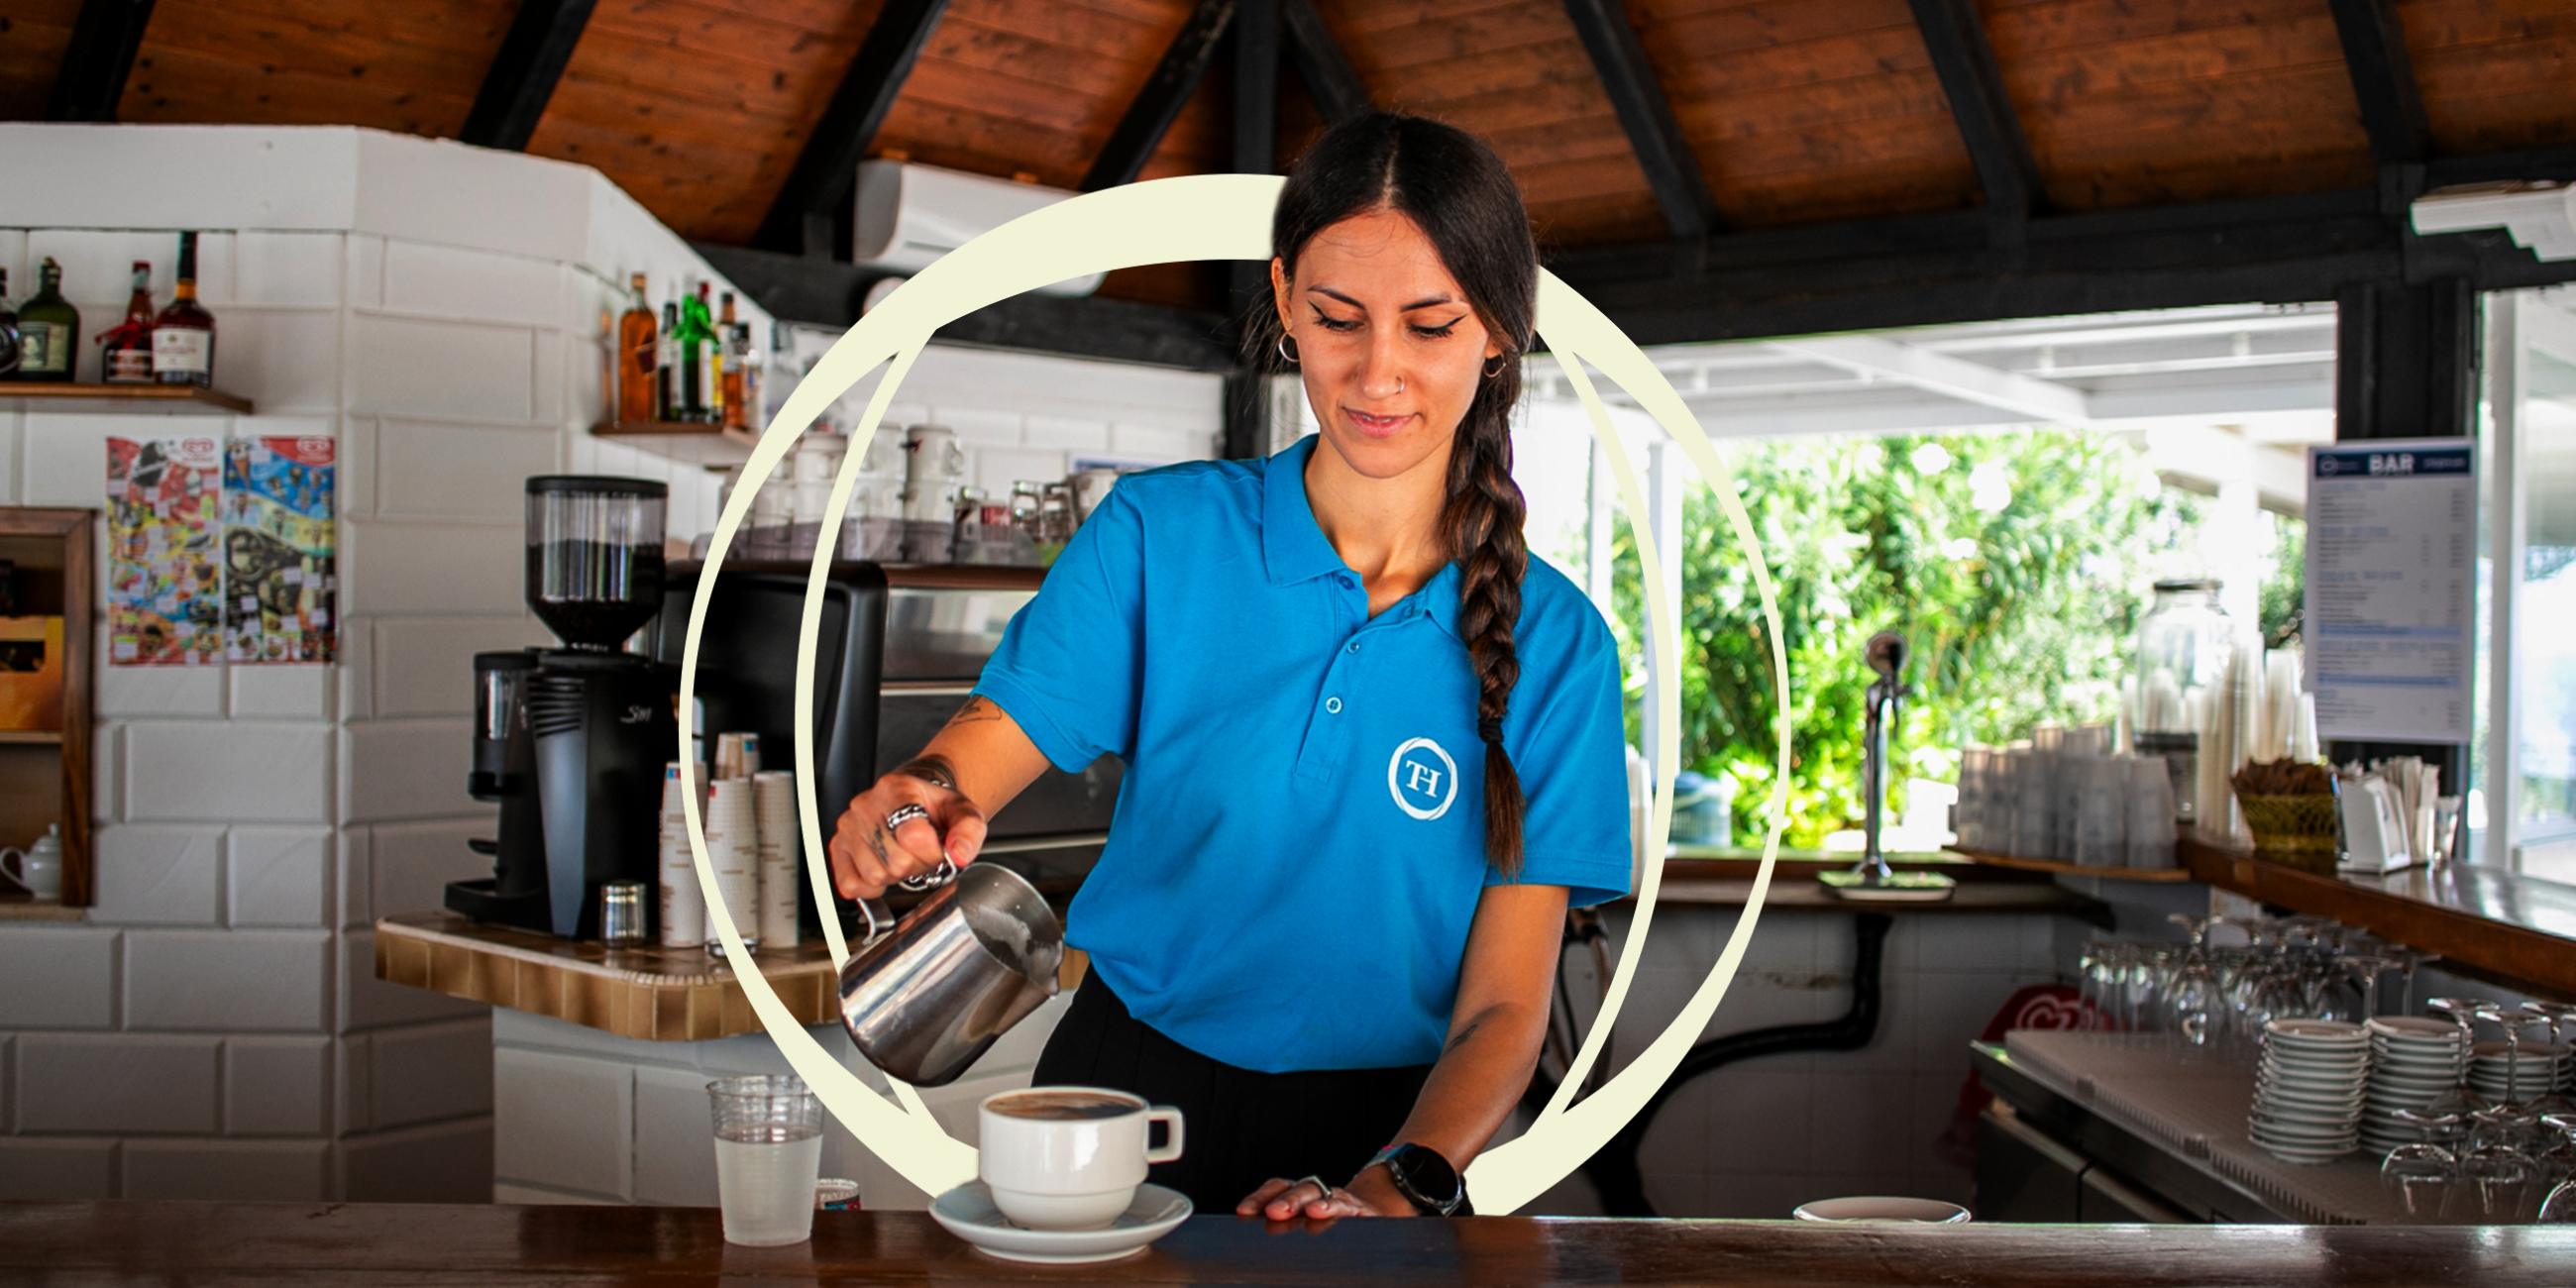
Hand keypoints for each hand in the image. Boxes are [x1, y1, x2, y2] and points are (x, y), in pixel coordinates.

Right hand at [826, 767, 985, 900]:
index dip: (932, 852)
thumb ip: (969, 830)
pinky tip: (883, 870)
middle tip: (920, 854)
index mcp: (897, 789)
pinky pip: (850, 884)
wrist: (915, 801)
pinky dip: (870, 886)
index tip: (938, 848)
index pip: (913, 835)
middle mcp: (866, 805)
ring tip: (902, 857)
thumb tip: (959, 855)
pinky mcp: (838, 847)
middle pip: (895, 861)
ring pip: (874, 875)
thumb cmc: (935, 808)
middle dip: (916, 865)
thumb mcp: (962, 812)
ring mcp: (848, 827)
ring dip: (895, 876)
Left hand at [1235, 1166, 1413, 1219]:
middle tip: (1274, 1213)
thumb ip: (1284, 1227)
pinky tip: (1338, 1216)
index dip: (1260, 1197)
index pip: (1278, 1188)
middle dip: (1289, 1200)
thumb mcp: (1304, 1223)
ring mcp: (1342, 1201)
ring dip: (1320, 1203)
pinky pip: (1353, 1209)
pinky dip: (1342, 1210)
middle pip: (1302, 1189)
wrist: (1371, 1215)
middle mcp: (1319, 1194)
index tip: (1244, 1211)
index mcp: (1300, 1196)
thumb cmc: (1329, 1224)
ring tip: (1311, 1212)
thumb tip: (1254, 1229)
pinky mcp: (1362, 1212)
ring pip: (1329, 1196)